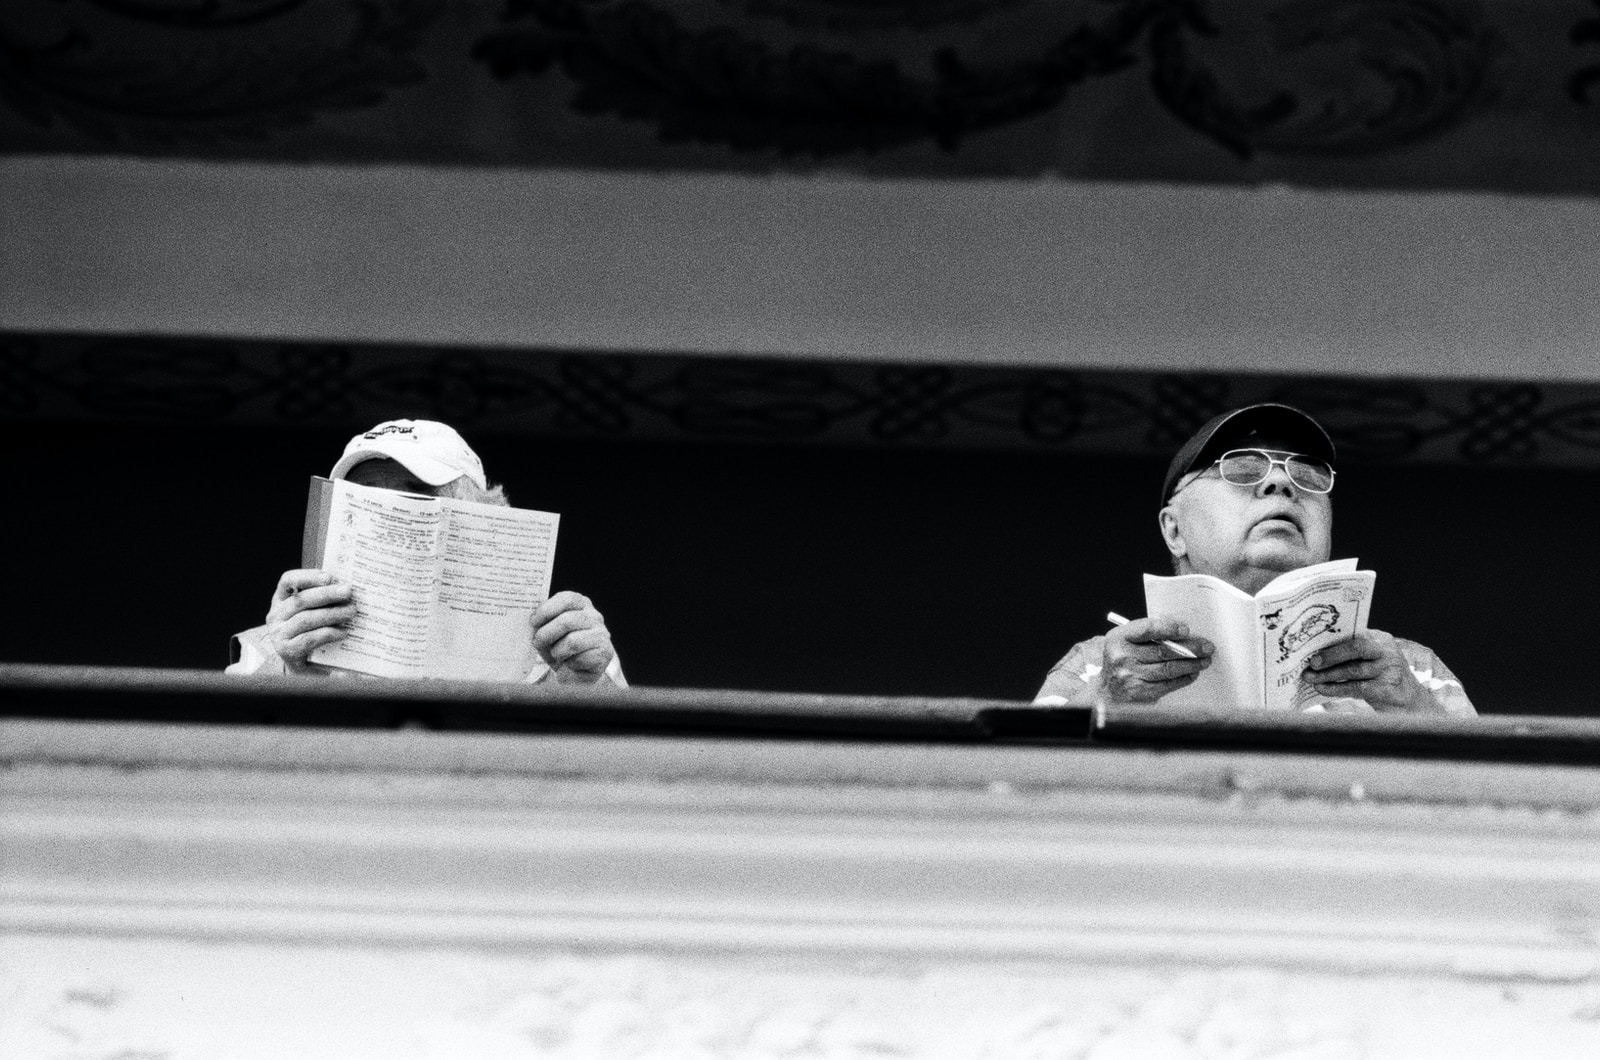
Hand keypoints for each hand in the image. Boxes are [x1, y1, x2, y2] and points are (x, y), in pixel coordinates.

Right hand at [263, 569, 355, 673]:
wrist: (298, 664)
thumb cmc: (309, 632)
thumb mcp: (312, 612)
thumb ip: (323, 599)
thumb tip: (345, 587)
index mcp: (280, 600)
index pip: (288, 580)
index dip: (307, 576)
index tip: (329, 576)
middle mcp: (275, 615)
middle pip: (300, 600)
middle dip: (326, 594)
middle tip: (348, 592)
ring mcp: (278, 633)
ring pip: (306, 619)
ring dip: (331, 614)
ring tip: (351, 612)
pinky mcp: (286, 650)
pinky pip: (309, 639)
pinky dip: (328, 634)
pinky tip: (343, 632)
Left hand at [532, 591, 615, 684]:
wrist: (575, 673)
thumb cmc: (559, 647)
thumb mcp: (548, 631)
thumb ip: (542, 621)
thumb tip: (532, 620)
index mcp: (581, 604)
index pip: (567, 599)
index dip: (547, 610)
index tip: (533, 622)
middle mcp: (594, 616)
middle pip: (567, 621)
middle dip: (546, 634)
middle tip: (538, 643)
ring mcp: (602, 634)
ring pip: (572, 641)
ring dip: (557, 651)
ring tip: (556, 655)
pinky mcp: (605, 653)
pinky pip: (580, 658)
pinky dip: (569, 663)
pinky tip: (571, 663)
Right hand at [1096, 618, 1212, 705]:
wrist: (1107, 690)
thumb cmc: (1123, 660)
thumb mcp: (1126, 641)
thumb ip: (1148, 635)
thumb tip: (1183, 634)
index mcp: (1118, 638)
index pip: (1146, 629)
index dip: (1168, 628)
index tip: (1186, 629)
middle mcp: (1122, 657)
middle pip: (1162, 651)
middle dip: (1190, 648)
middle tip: (1207, 647)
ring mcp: (1131, 676)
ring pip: (1168, 668)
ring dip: (1191, 664)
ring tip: (1204, 660)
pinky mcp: (1140, 692)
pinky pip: (1168, 684)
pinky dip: (1183, 678)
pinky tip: (1192, 673)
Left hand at [1302, 629, 1441, 712]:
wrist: (1408, 701)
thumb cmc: (1379, 678)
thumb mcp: (1368, 661)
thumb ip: (1349, 654)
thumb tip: (1314, 655)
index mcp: (1380, 639)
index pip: (1355, 634)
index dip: (1332, 639)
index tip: (1311, 643)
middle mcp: (1387, 651)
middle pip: (1358, 647)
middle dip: (1331, 655)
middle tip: (1312, 663)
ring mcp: (1391, 670)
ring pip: (1354, 670)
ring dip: (1329, 675)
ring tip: (1311, 678)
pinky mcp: (1389, 689)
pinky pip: (1358, 688)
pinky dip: (1337, 688)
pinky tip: (1323, 689)